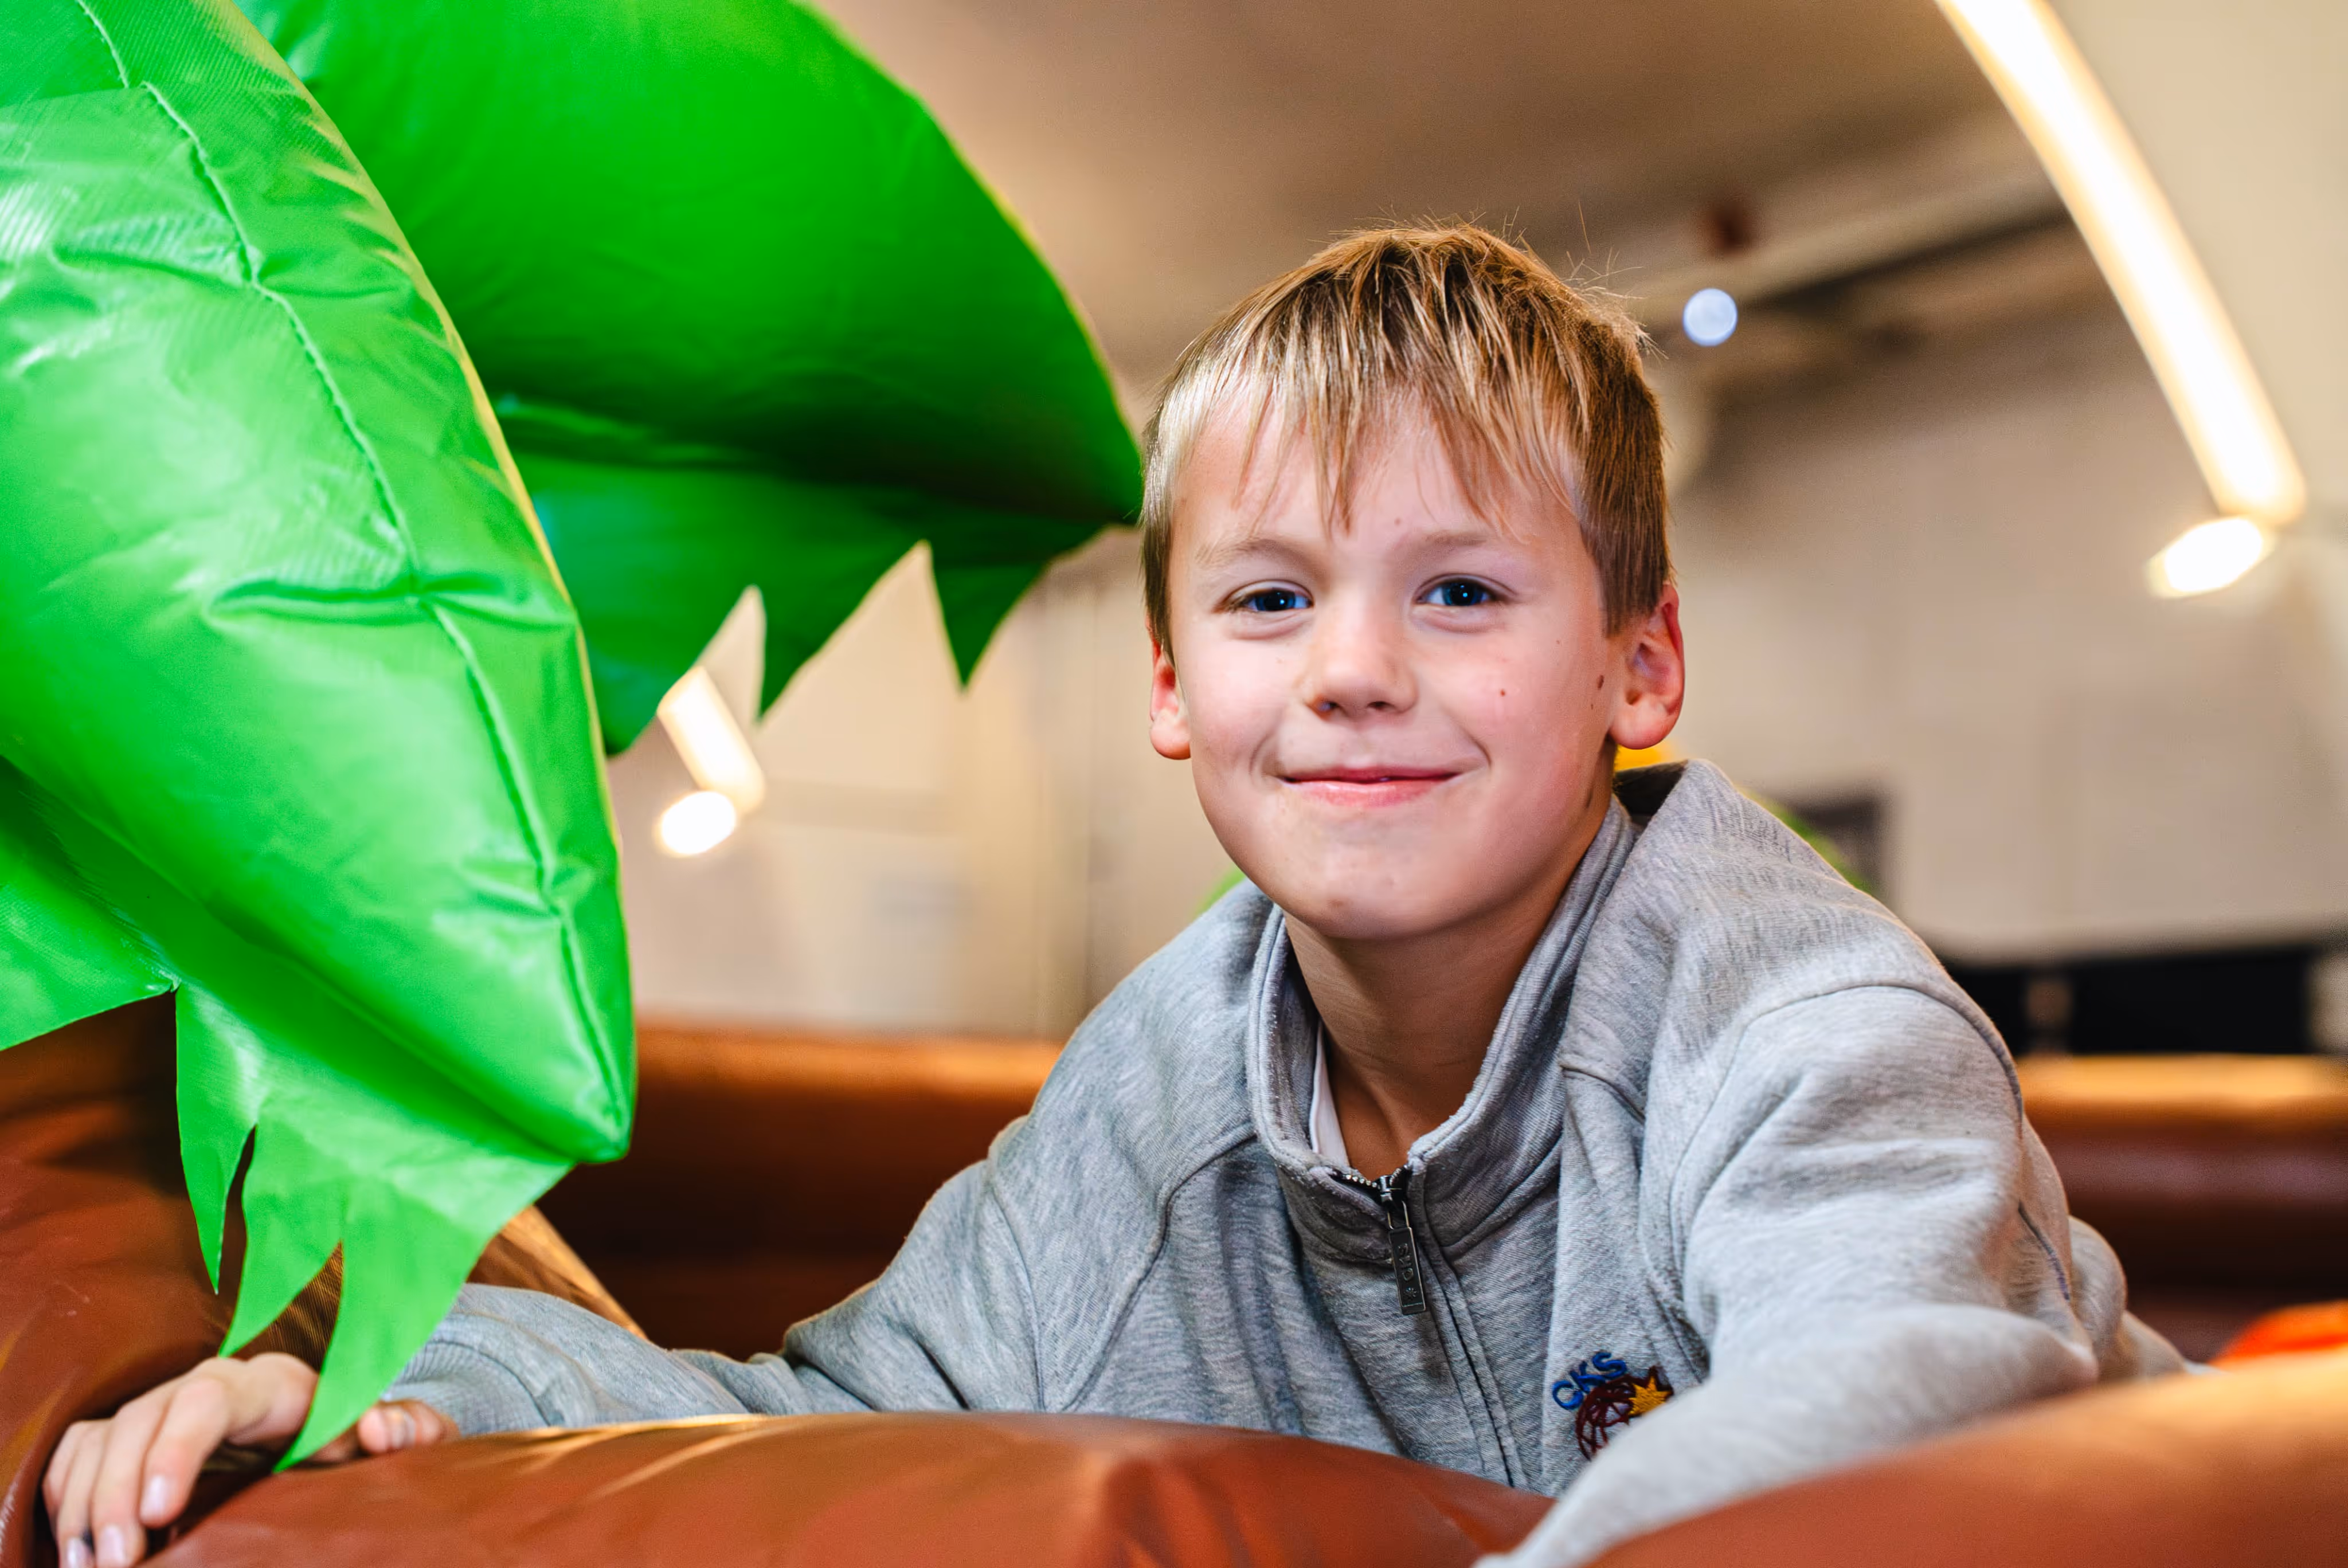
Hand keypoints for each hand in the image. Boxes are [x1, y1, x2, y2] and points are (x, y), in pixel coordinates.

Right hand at [43, 1353, 451, 1567]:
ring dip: (87, 1500)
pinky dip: (69, 1494)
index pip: (210, 1396)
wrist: (340, 1445)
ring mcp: (169, 1410)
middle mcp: (213, 1387)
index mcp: (276, 1385)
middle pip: (143, 1418)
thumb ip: (412, 1430)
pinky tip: (79, 1548)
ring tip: (92, 1564)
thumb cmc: (364, 1444)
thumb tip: (383, 1429)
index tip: (161, 1513)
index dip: (176, 1449)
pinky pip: (83, 1450)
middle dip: (119, 1490)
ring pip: (105, 1436)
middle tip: (119, 1561)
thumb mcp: (401, 1438)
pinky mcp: (139, 1437)